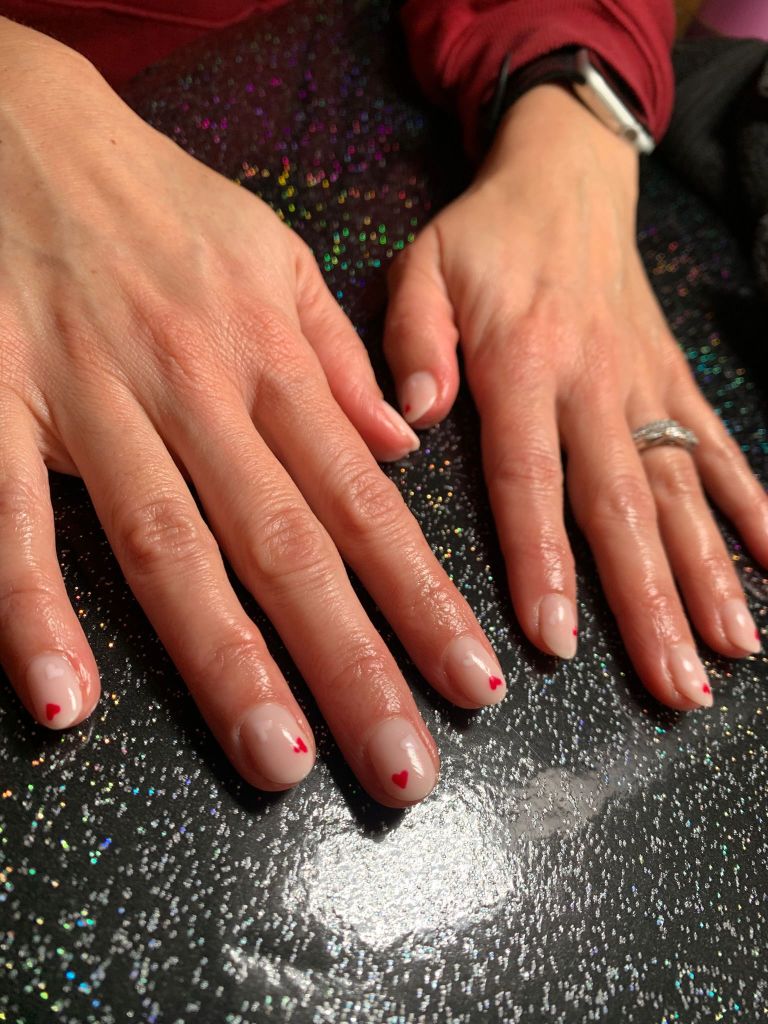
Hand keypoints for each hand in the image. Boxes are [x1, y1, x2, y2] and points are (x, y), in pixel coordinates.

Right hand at [0, 20, 506, 805]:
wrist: (25, 127)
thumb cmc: (160, 204)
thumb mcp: (274, 256)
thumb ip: (339, 358)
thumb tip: (404, 443)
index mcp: (270, 360)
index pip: (365, 502)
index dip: (423, 599)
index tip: (474, 682)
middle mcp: (196, 389)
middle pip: (288, 546)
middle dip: (353, 663)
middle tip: (404, 769)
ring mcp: (93, 400)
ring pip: (173, 546)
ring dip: (226, 662)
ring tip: (279, 761)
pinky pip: (15, 516)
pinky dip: (32, 606)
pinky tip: (63, 700)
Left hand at [384, 84, 767, 709]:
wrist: (566, 178)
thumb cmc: (481, 236)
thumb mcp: (422, 267)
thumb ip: (410, 341)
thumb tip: (412, 422)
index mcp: (521, 362)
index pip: (531, 479)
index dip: (543, 562)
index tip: (554, 641)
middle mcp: (595, 383)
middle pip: (623, 506)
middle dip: (649, 602)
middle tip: (673, 687)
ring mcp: (646, 385)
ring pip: (682, 491)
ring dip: (709, 575)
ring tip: (733, 652)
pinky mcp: (676, 380)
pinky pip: (719, 448)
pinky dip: (752, 506)